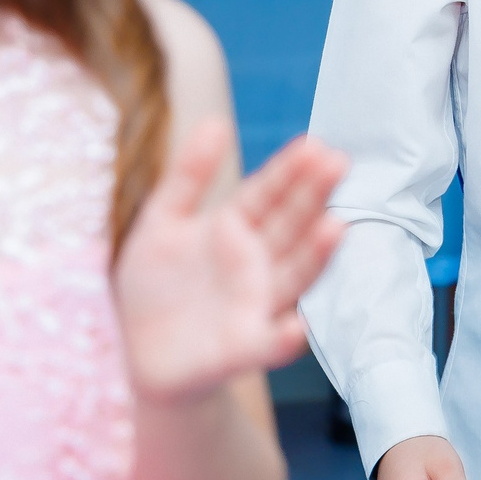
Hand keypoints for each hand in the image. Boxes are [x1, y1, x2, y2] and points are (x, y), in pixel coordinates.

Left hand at [114, 124, 347, 405]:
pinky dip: (284, 337)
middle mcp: (255, 264)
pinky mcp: (243, 347)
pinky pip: (269, 343)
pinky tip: (296, 327)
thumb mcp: (161, 222)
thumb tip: (216, 122)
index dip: (289, 170)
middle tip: (339, 164)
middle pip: (289, 225)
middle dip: (313, 196)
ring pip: (292, 275)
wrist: (142, 357)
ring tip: (336, 226)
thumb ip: (188, 176)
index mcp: (234, 229)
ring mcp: (255, 304)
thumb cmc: (156, 288)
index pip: (267, 194)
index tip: (315, 144)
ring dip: (315, 255)